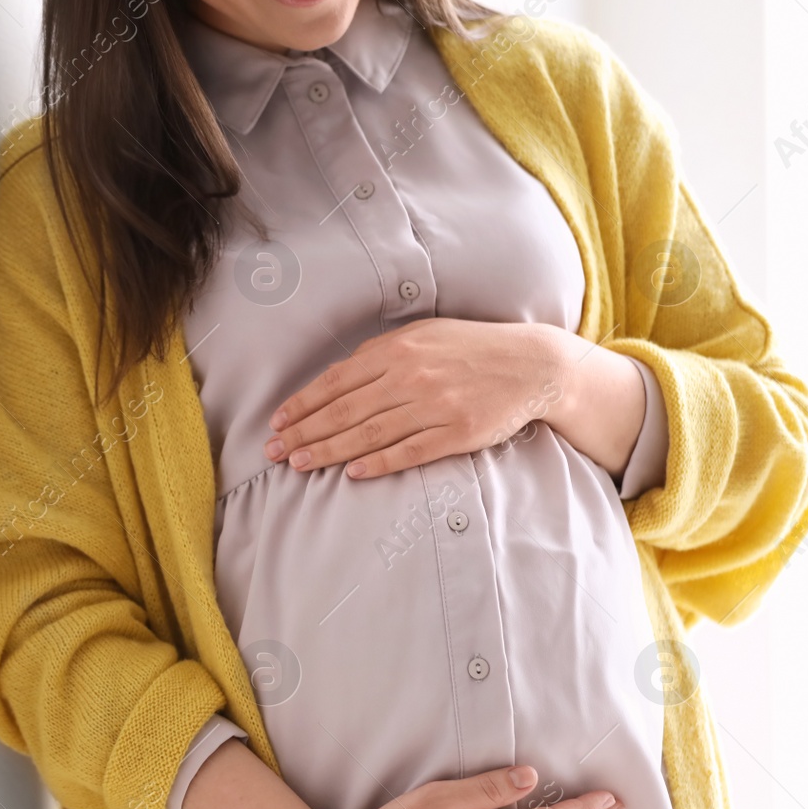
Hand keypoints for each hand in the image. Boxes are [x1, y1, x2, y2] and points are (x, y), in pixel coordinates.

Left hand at [262, 319, 564, 478]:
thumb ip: (380, 355)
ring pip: (370, 433)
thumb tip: (338, 376)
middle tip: (275, 452)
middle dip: (305, 433)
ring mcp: (434, 405)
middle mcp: (411, 376)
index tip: (277, 424)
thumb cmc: (471, 348)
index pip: (336, 382)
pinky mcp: (457, 432)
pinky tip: (353, 473)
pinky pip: (411, 450)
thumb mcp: (423, 336)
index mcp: (397, 350)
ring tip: (300, 465)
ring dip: (330, 451)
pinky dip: (380, 462)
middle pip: (345, 410)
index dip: (302, 405)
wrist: (532, 364)